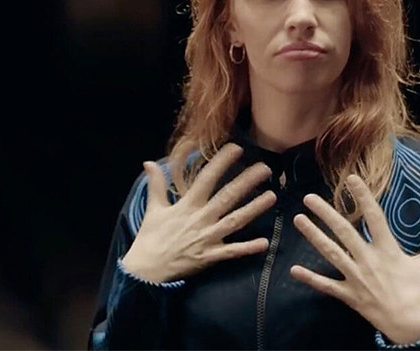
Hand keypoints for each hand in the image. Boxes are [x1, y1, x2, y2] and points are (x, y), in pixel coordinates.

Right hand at [122, 143, 275, 282]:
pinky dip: (248, 248)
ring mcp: (208, 238)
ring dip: (254, 209)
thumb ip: (156, 184)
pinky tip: (265, 242)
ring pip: (235, 221)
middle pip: (227, 196)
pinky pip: (232, 252)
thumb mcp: (153, 208)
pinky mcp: (211, 256)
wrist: (147, 270)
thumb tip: (148, 162)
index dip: (221, 163)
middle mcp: (201, 219)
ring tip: (272, 196)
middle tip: (265, 168)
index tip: (236, 148)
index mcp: (187, 205)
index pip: (206, 178)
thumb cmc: (150, 238)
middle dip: (247, 181)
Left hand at [290, 174, 419, 344]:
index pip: (374, 217)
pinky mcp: (350, 295)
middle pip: (344, 232)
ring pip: (331, 253)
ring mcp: (356, 278)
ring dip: (313, 236)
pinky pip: (327, 286)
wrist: (415, 328)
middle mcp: (368, 261)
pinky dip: (310, 278)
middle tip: (308, 198)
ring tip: (298, 220)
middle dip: (325, 214)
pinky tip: (293, 269)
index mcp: (388, 250)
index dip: (363, 197)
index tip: (352, 179)